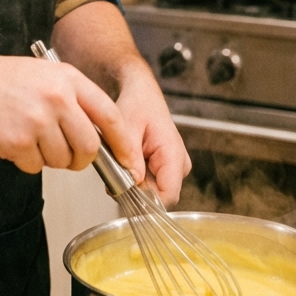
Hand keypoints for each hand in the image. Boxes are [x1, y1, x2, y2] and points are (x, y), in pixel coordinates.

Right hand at [0, 53, 144, 176]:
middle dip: (81, 160)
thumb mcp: (43, 74)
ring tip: (29, 139)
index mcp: (68, 78)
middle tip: (69, 158)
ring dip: (49, 159)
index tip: (128, 160)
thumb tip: (99, 134)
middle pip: (89, 146)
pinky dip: (26, 162)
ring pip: (62, 160)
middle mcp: (57, 98)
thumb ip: (72, 98)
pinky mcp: (18, 141)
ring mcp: (37, 120)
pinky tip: (12, 141)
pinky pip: (35, 167)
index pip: (110, 115)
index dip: (123, 142)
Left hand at [115, 62, 190, 205]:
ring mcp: (174, 168)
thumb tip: (132, 183)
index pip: (167, 196)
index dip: (144, 200)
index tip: (122, 191)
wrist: (141, 94)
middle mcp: (179, 164)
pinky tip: (127, 162)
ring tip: (121, 161)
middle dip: (135, 190)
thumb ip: (130, 156)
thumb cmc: (137, 105)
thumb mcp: (128, 126)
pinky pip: (150, 184)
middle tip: (115, 172)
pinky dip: (135, 178)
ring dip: (133, 183)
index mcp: (173, 154)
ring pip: (153, 192)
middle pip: (158, 196)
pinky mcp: (167, 169)